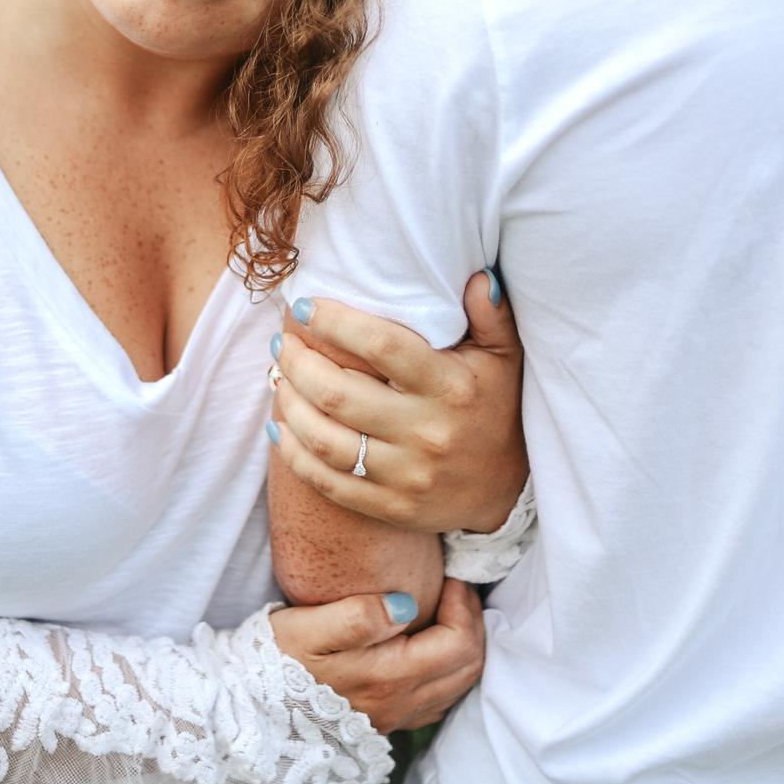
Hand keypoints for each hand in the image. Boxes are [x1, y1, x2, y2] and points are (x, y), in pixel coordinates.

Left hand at [270, 271, 525, 533]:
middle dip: (298, 362)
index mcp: (450, 388)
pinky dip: (294, 455)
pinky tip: (279, 428)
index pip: (382, 346)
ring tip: (278, 377)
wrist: (505, 490)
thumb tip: (479, 276)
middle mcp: (426, 433)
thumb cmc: (496, 408)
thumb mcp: (505, 357)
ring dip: (289, 405)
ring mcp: (406, 476)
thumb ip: (491, 315)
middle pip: (339, 394)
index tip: (305, 307)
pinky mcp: (390, 506)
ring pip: (325, 440)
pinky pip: (328, 483)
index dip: (335, 323)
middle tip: (282, 342)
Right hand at [270, 578, 484, 734]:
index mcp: (389, 678)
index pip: (459, 643)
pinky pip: (440, 699)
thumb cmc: (275, 661)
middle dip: (473, 621)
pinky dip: (450, 668)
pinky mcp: (387, 722)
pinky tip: (431, 643)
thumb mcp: (308, 629)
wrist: (251, 711)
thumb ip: (358, 616)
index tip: (449, 575)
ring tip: (449, 609)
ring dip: (465, 644)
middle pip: (469, 667)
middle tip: (456, 587)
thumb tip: (406, 604)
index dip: (464, 605)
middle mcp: (401, 704)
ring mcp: (396, 718)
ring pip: (459, 685)